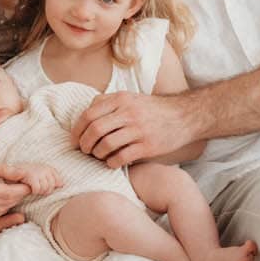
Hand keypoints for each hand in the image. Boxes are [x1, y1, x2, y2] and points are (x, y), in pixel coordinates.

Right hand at [0, 146, 27, 203]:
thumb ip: (4, 169)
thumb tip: (24, 174)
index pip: (8, 192)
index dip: (22, 189)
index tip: (32, 184)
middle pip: (5, 202)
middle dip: (18, 196)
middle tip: (30, 188)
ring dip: (11, 202)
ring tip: (20, 192)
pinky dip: (1, 206)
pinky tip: (8, 199)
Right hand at [16, 164, 63, 196]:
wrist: (15, 169)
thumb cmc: (30, 174)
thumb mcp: (42, 173)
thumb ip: (52, 178)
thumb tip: (62, 185)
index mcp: (49, 168)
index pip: (59, 182)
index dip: (54, 187)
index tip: (46, 187)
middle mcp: (45, 169)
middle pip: (52, 187)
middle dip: (46, 191)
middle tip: (39, 190)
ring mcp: (39, 173)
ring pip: (45, 189)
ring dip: (40, 192)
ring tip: (35, 190)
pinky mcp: (32, 177)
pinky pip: (38, 190)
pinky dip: (34, 192)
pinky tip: (31, 190)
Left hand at [72, 90, 198, 168]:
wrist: (185, 116)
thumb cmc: (153, 109)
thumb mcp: (131, 97)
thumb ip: (108, 102)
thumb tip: (86, 112)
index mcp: (121, 99)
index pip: (89, 114)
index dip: (77, 129)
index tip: (74, 140)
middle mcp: (129, 112)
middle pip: (95, 130)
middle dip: (84, 143)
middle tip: (84, 150)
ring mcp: (139, 129)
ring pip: (106, 144)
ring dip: (97, 154)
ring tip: (97, 156)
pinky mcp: (148, 146)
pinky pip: (122, 157)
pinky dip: (112, 163)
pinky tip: (112, 163)